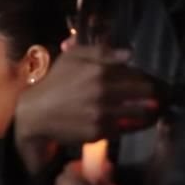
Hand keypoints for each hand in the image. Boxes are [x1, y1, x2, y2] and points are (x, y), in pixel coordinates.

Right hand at [14, 45, 157, 170]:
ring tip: (138, 112)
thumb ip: (100, 51)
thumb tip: (128, 55)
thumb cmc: (54, 83)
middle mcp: (104, 93)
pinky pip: (122, 130)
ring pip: (139, 114)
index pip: (138, 75)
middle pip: (145, 95)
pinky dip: (123, 126)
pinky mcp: (99, 132)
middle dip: (149, 96)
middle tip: (146, 99)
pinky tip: (117, 122)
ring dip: (142, 113)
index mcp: (99, 72)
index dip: (143, 79)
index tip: (142, 84)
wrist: (35, 113)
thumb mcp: (71, 58)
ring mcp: (102, 114)